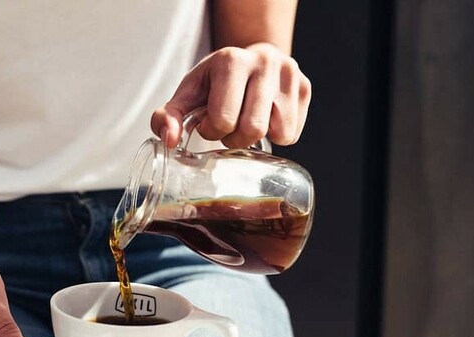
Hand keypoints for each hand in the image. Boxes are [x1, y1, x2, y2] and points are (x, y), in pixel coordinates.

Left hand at [151, 42, 310, 148]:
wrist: (251, 59)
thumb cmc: (215, 83)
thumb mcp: (188, 95)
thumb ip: (168, 117)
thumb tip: (169, 140)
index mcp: (231, 61)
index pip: (224, 118)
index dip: (212, 130)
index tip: (208, 123)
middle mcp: (265, 62)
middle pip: (254, 129)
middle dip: (235, 138)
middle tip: (228, 128)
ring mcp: (289, 74)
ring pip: (279, 133)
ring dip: (257, 139)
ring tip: (246, 122)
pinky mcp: (305, 88)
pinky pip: (292, 133)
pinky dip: (276, 135)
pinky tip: (266, 119)